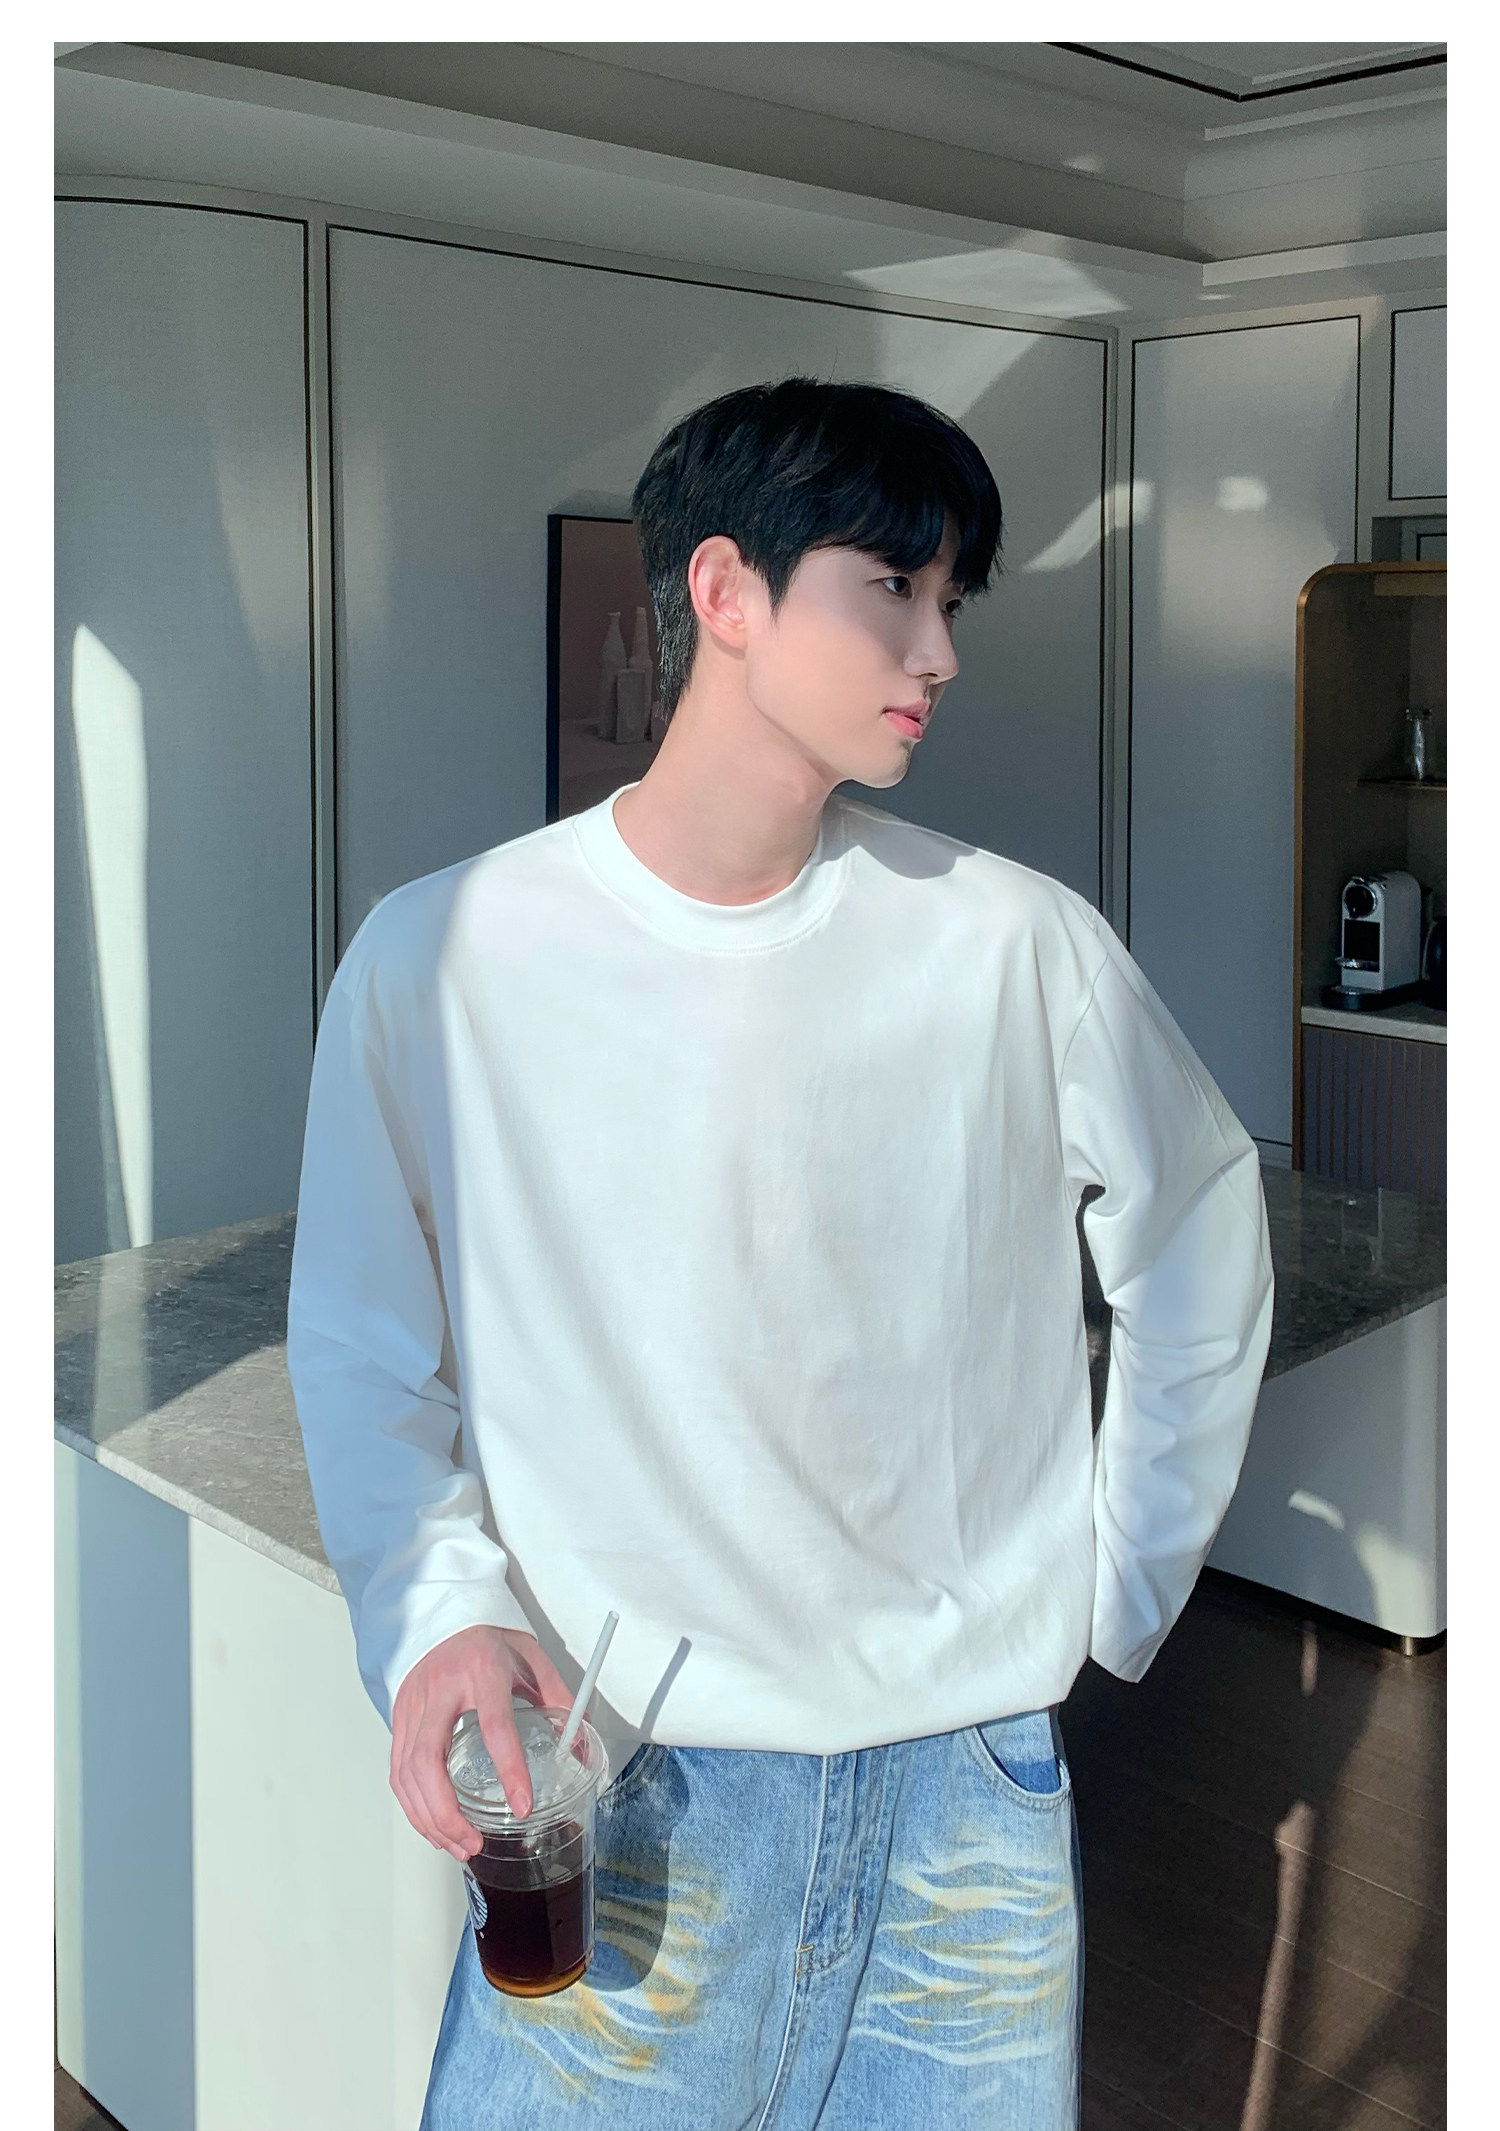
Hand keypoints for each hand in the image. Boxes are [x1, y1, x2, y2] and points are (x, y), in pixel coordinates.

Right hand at [390, 1624, 570, 1860]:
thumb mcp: (531, 1657)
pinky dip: (412, 1805)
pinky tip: (432, 1824)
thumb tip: (579, 1744)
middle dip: (448, 1813)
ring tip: (457, 1845)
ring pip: (407, 1773)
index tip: (523, 1805)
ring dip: (429, 1818)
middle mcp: (440, 1690)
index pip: (494, 1725)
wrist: (444, 1613)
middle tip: (472, 1844)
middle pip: (429, 1761)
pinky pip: (397, 1770)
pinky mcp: (397, 1717)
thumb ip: (557, 1697)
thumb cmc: (488, 1638)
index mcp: (481, 1671)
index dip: (509, 1769)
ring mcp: (413, 1705)